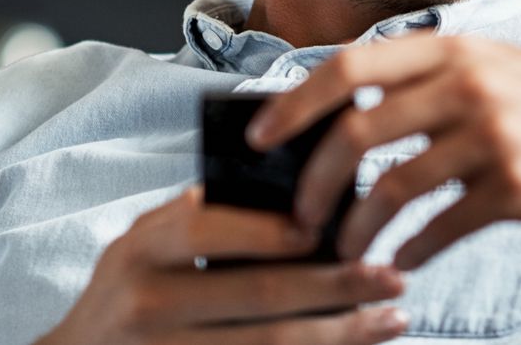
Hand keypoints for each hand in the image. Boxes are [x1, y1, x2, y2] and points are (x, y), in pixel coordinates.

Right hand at [37, 186, 408, 344]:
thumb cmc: (128, 290)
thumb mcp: (143, 243)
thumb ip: (199, 216)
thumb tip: (289, 191)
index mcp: (140, 251)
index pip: (207, 230)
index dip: (269, 231)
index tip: (327, 229)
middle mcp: (147, 305)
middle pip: (255, 295)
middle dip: (334, 285)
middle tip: (390, 275)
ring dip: (341, 334)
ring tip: (393, 318)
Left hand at [247, 35, 520, 269]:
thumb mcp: (502, 68)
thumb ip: (435, 78)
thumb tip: (353, 112)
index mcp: (456, 49)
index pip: (350, 66)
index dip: (295, 103)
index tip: (262, 138)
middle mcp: (468, 84)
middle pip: (357, 130)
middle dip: (313, 180)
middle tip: (297, 215)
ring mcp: (492, 135)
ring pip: (391, 186)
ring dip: (355, 227)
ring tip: (343, 252)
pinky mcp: (515, 188)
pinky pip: (438, 227)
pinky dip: (408, 251)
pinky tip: (399, 263)